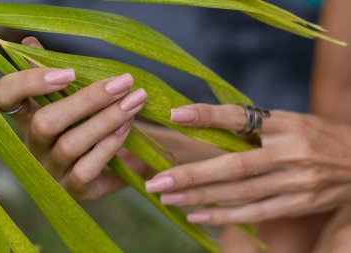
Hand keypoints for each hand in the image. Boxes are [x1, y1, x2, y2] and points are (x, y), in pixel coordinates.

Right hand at [0, 37, 147, 199]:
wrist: (119, 162)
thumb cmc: (93, 123)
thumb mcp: (76, 99)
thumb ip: (57, 75)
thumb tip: (30, 43)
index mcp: (27, 118)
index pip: (3, 97)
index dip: (27, 82)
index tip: (69, 72)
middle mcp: (33, 147)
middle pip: (46, 121)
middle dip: (88, 99)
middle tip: (124, 81)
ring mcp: (51, 172)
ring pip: (70, 144)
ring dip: (107, 119)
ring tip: (135, 100)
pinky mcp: (73, 191)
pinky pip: (87, 169)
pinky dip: (109, 145)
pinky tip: (128, 127)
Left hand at [145, 104, 350, 224]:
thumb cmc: (314, 136)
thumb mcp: (287, 121)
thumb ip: (252, 126)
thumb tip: (203, 125)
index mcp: (286, 124)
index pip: (241, 117)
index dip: (208, 116)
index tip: (176, 115)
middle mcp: (291, 153)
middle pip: (234, 166)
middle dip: (192, 174)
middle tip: (157, 182)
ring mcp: (296, 182)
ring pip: (240, 194)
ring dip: (201, 198)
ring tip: (167, 198)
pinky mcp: (299, 204)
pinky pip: (256, 214)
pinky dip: (224, 217)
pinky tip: (196, 215)